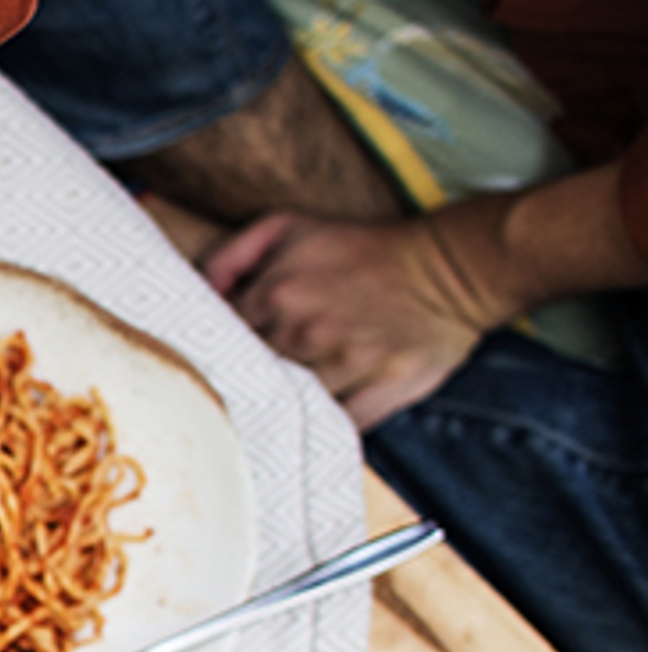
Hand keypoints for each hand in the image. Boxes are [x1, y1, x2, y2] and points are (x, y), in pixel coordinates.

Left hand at [203, 210, 503, 426]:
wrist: (452, 267)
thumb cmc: (365, 250)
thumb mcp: (289, 228)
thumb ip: (230, 256)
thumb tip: (197, 293)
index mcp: (276, 294)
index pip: (220, 340)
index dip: (220, 350)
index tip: (223, 355)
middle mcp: (307, 331)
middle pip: (251, 374)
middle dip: (249, 377)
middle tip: (253, 378)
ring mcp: (348, 362)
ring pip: (290, 401)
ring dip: (286, 401)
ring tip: (293, 394)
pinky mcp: (386, 388)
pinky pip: (338, 423)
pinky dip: (327, 423)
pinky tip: (321, 415)